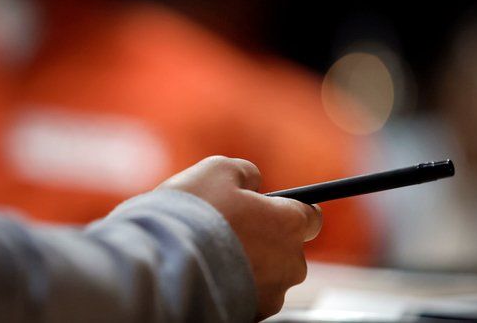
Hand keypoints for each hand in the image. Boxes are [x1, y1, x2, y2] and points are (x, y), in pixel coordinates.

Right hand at [158, 156, 321, 319]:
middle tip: (229, 230)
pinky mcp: (252, 316)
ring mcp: (271, 295)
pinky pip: (249, 297)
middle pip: (287, 249)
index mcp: (289, 224)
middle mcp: (290, 264)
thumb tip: (253, 182)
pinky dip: (232, 287)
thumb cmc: (193, 215)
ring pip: (268, 276)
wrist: (165, 265)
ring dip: (248, 266)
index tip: (270, 209)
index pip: (311, 217)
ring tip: (211, 254)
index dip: (289, 210)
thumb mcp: (218, 170)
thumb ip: (246, 173)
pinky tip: (208, 274)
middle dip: (265, 240)